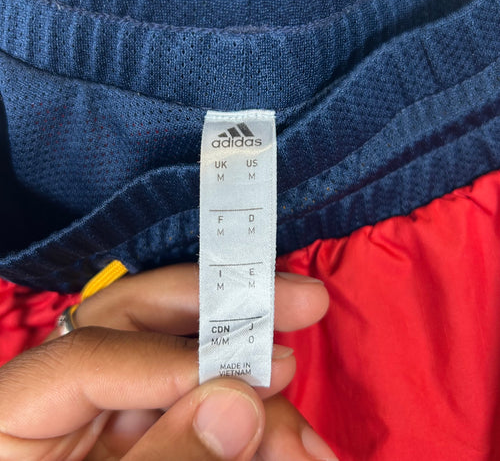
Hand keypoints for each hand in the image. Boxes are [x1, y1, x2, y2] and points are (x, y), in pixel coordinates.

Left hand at [0, 264, 337, 459]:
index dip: (171, 359)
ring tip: (310, 447)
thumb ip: (164, 459)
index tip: (250, 378)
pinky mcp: (151, 431)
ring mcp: (113, 413)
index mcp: (17, 413)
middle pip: (144, 319)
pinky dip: (255, 429)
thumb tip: (237, 404)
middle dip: (230, 310)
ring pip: (193, 367)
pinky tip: (292, 450)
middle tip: (304, 301)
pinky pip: (207, 410)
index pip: (85, 354)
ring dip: (261, 400)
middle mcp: (67, 396)